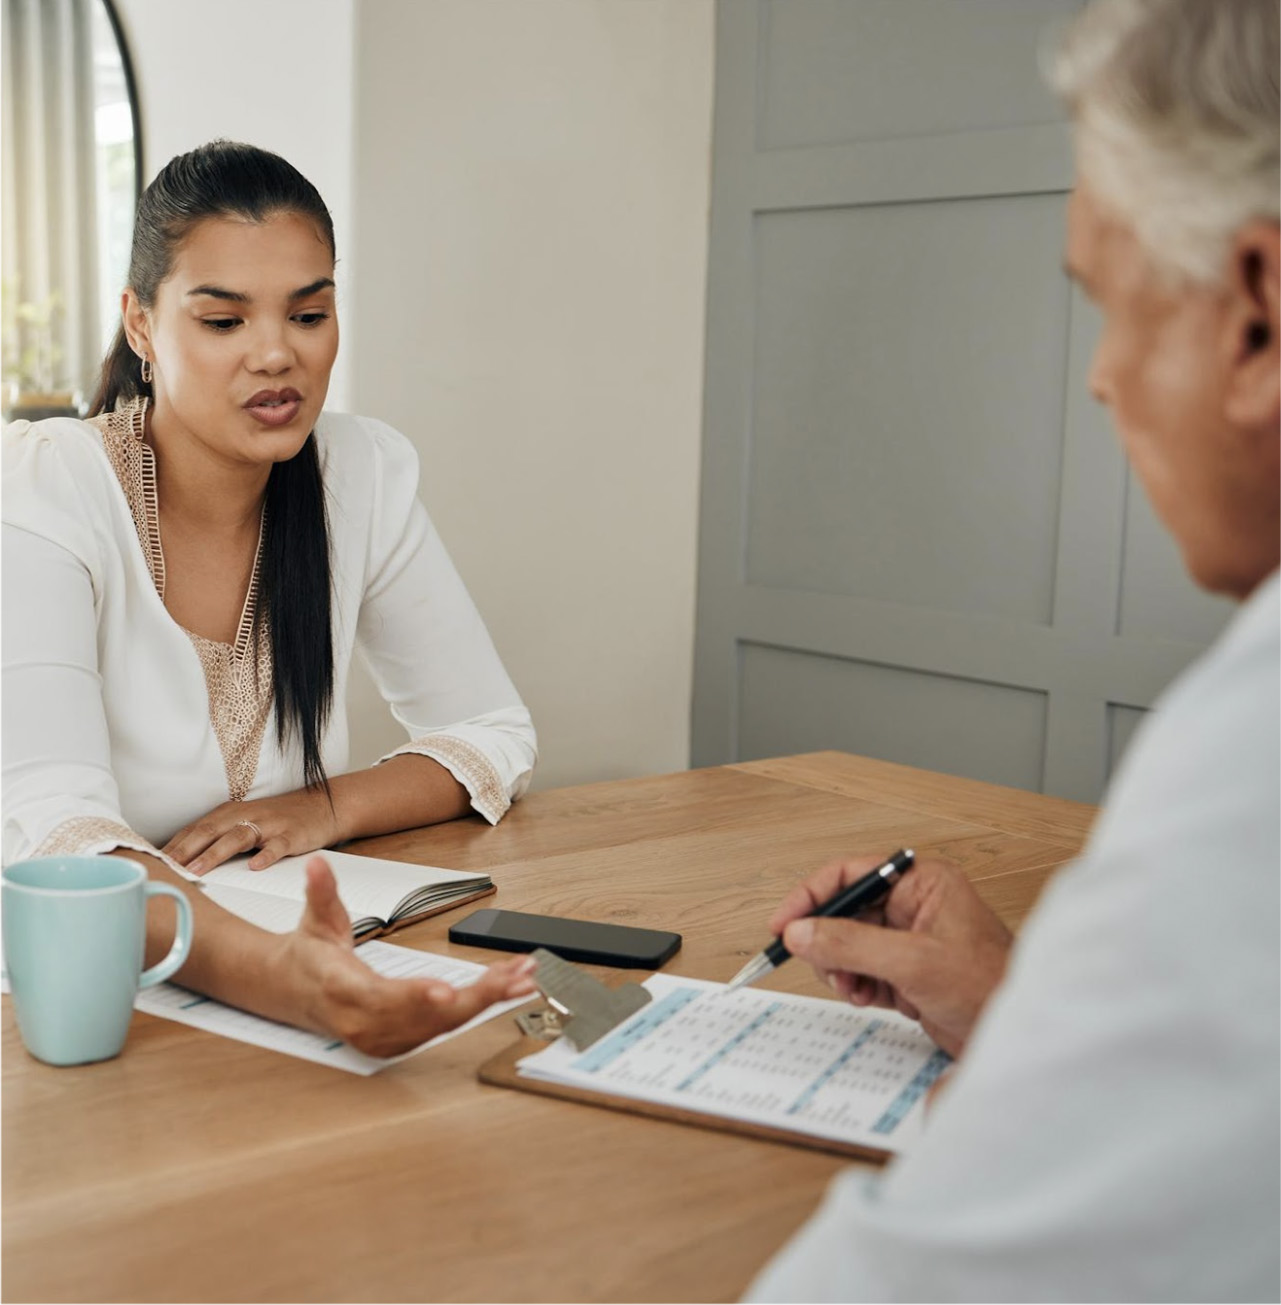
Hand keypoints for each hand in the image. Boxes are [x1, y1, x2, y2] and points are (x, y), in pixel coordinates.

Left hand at [163, 789, 344, 874]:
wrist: (319, 807)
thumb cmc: (274, 821)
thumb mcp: (240, 824)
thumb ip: (213, 839)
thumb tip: (177, 862)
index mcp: (227, 814)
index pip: (192, 831)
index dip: (171, 847)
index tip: (148, 865)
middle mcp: (244, 816)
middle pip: (208, 832)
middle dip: (183, 851)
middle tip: (163, 869)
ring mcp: (268, 825)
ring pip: (237, 838)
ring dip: (214, 854)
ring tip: (196, 871)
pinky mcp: (291, 835)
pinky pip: (278, 846)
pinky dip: (266, 855)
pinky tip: (256, 866)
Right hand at [276, 856, 537, 1056]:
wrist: (292, 992)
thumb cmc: (310, 957)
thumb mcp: (316, 919)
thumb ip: (322, 891)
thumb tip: (319, 864)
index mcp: (343, 990)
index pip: (379, 998)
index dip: (414, 998)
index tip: (445, 993)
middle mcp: (364, 1022)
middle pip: (426, 1016)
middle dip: (476, 997)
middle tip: (514, 978)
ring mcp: (382, 1037)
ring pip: (443, 1025)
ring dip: (486, 1001)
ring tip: (522, 978)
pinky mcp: (398, 1041)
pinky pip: (443, 1027)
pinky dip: (477, 1008)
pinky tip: (505, 990)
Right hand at [769, 854, 1012, 1057]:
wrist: (1019, 1036)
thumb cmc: (991, 987)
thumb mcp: (913, 963)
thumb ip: (851, 945)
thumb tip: (801, 933)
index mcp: (922, 882)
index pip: (851, 874)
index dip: (811, 897)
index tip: (783, 924)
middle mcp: (914, 904)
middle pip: (844, 911)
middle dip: (828, 943)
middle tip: (824, 967)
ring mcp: (909, 939)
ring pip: (847, 944)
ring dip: (842, 969)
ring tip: (854, 989)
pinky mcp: (907, 971)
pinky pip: (862, 970)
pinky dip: (858, 986)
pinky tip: (870, 999)